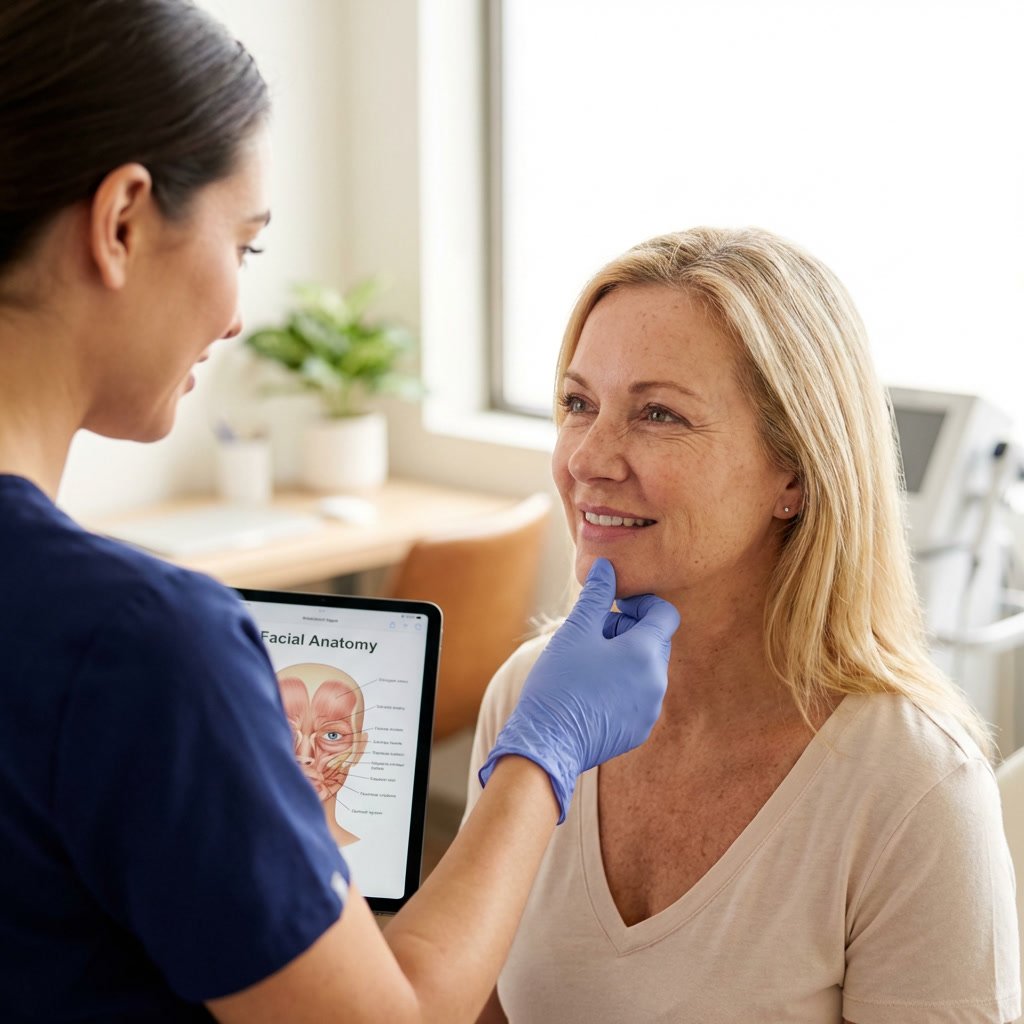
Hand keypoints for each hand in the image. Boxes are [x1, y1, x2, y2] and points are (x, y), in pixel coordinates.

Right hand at [479, 557, 679, 821]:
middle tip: (593, 636)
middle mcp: (657, 681)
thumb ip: (597, 595)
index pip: (665, 614)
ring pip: (647, 670)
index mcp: (646, 653)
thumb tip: (607, 565)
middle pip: (656, 641)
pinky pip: (640, 696)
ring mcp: (651, 709)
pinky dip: (623, 687)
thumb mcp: (575, 631)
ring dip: (625, 659)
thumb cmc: (560, 682)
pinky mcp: (640, 730)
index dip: (641, 604)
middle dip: (630, 631)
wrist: (547, 742)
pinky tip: (592, 692)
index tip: (614, 608)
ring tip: (589, 666)